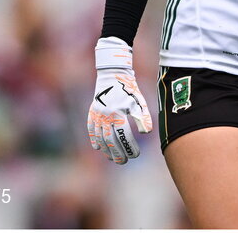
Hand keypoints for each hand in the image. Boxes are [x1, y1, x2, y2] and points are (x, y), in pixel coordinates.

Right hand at [87, 36, 152, 163]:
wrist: (113, 74)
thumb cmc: (129, 89)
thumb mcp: (139, 101)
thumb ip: (143, 117)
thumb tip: (146, 133)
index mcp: (118, 114)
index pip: (124, 136)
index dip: (130, 147)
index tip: (136, 155)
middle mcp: (105, 116)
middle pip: (110, 140)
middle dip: (117, 153)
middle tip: (124, 162)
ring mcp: (96, 115)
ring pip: (100, 137)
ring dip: (106, 150)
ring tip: (113, 158)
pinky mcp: (92, 113)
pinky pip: (91, 130)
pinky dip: (94, 139)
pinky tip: (98, 148)